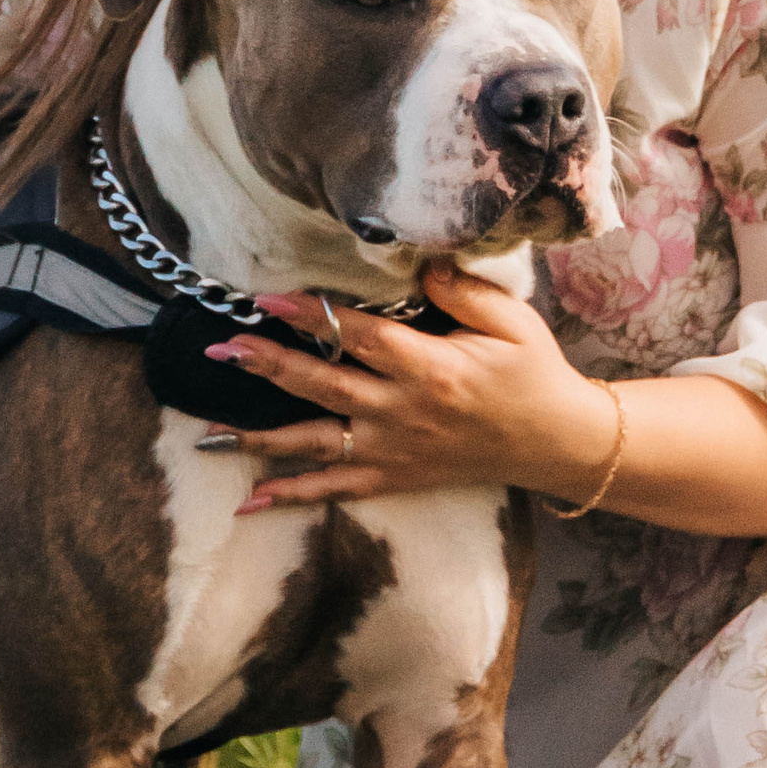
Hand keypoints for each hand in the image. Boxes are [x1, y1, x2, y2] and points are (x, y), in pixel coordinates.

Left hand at [228, 262, 617, 514]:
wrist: (555, 441)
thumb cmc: (533, 373)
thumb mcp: (511, 321)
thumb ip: (463, 292)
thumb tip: (419, 267)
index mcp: (431, 368)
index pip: (359, 335)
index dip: (310, 314)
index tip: (267, 298)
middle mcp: (403, 412)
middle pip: (323, 385)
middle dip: (269, 365)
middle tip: (221, 348)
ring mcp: (394, 451)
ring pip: (316, 442)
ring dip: (261, 434)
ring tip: (211, 429)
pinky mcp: (394, 478)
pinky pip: (335, 489)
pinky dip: (292, 495)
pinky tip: (250, 500)